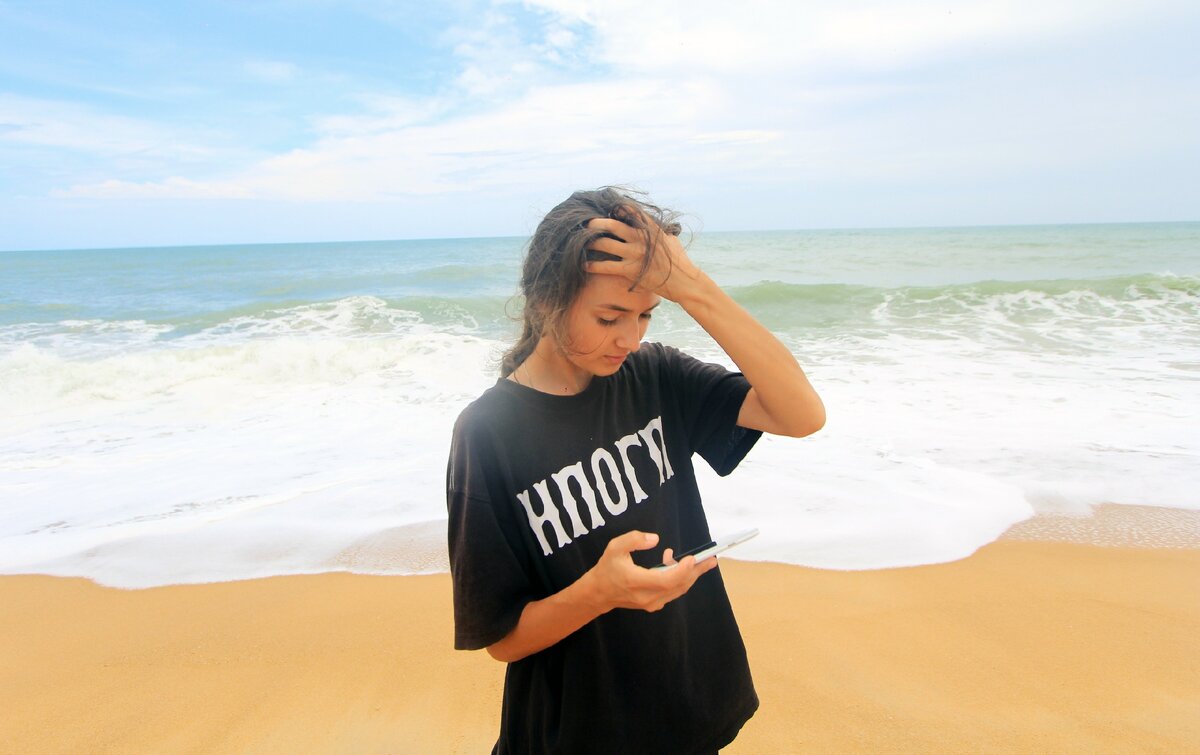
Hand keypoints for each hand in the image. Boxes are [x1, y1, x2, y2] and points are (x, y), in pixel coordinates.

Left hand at [583, 209, 707, 303]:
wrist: (684, 282)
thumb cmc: (679, 261)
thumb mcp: (671, 240)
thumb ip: (659, 230)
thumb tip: (652, 224)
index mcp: (651, 228)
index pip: (630, 211)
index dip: (617, 208)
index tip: (607, 208)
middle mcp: (640, 238)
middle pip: (613, 225)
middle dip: (597, 223)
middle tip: (587, 224)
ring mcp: (634, 254)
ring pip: (606, 244)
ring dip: (591, 243)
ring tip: (582, 243)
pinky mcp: (630, 270)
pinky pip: (607, 266)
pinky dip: (594, 266)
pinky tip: (585, 265)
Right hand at [585, 530, 718, 613]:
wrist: (599, 593)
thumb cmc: (607, 568)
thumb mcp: (615, 547)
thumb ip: (634, 540)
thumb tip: (655, 539)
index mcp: (636, 582)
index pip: (666, 580)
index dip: (682, 570)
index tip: (692, 558)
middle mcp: (647, 596)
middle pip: (678, 586)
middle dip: (696, 572)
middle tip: (711, 559)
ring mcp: (651, 603)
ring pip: (678, 590)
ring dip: (691, 575)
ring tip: (701, 561)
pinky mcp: (654, 604)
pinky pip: (673, 591)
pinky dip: (680, 578)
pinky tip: (674, 563)